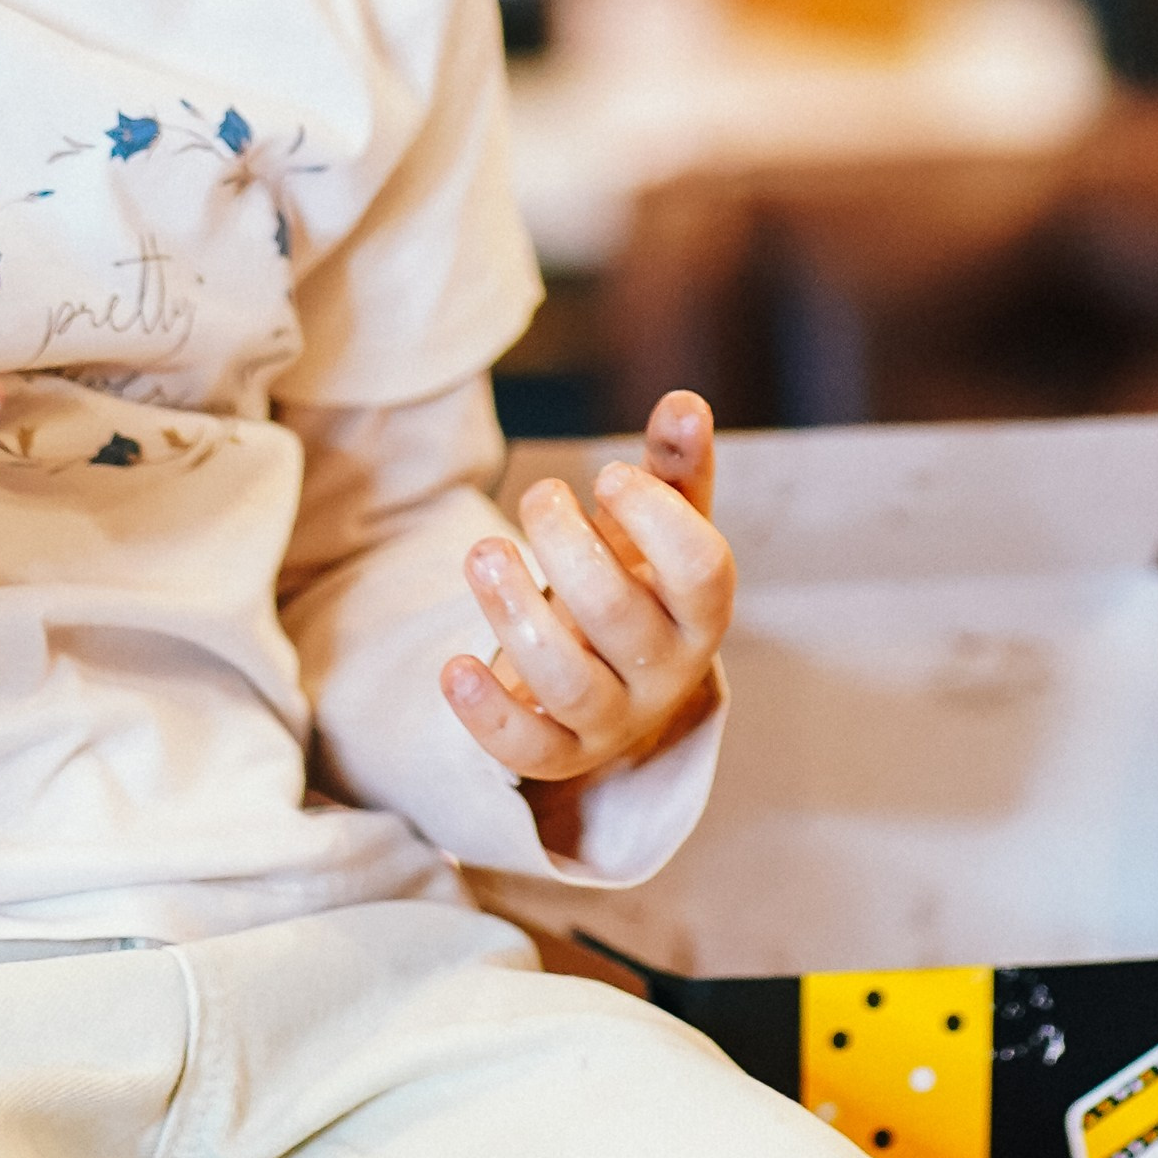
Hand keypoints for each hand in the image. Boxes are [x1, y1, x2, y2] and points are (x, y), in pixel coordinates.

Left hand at [441, 391, 732, 835]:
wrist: (612, 679)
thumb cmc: (636, 582)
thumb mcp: (658, 528)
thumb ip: (673, 469)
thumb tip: (684, 403)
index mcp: (701, 611)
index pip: (703, 572)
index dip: (658, 519)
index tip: (608, 473)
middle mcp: (667, 673)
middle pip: (622, 619)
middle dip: (569, 550)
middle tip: (538, 494)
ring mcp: (614, 719)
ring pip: (569, 682)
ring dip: (516, 614)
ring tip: (482, 552)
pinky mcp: (560, 754)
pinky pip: (528, 750)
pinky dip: (487, 714)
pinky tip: (454, 667)